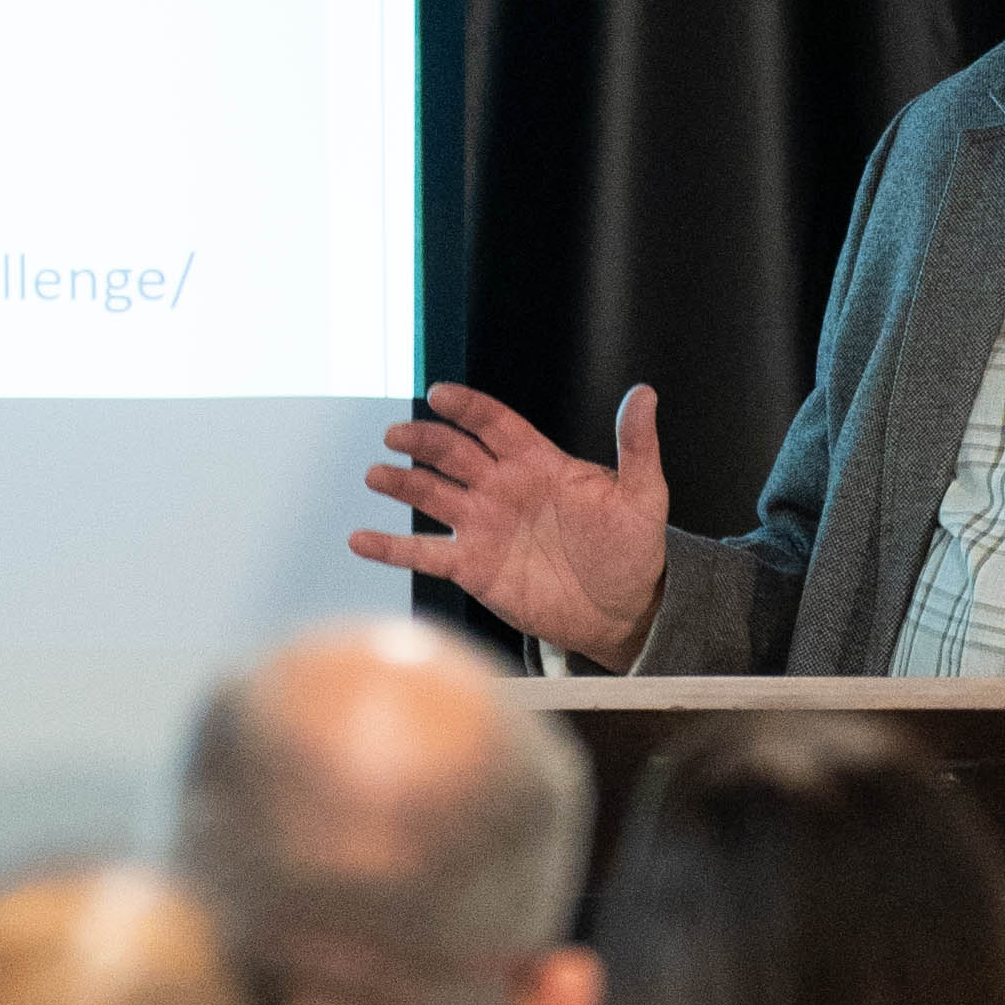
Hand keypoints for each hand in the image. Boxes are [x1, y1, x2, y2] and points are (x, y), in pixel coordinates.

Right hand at [354, 378, 672, 666]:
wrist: (623, 610)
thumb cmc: (634, 549)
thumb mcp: (643, 495)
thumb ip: (637, 445)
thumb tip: (644, 394)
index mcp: (538, 464)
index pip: (494, 424)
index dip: (467, 408)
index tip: (439, 394)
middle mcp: (503, 489)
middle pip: (453, 454)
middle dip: (423, 440)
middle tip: (397, 434)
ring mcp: (483, 527)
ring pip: (432, 495)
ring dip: (402, 482)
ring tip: (376, 474)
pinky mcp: (473, 567)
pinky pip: (425, 553)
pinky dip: (391, 547)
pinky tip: (361, 539)